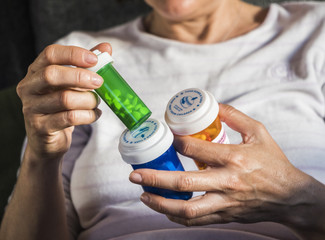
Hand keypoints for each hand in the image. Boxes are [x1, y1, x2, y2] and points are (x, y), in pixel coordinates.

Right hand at [17, 43, 110, 161]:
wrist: (47, 140)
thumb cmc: (61, 107)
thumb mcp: (72, 84)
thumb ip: (87, 65)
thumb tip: (107, 47)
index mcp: (36, 71)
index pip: (50, 54)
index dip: (74, 54)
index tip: (94, 59)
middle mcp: (29, 87)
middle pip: (52, 74)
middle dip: (80, 76)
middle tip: (99, 82)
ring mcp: (32, 108)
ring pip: (64, 99)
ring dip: (88, 100)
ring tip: (96, 102)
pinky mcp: (41, 127)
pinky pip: (70, 118)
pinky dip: (89, 115)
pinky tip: (95, 114)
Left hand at [129, 104, 318, 229]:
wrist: (290, 196)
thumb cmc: (274, 163)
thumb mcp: (259, 133)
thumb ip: (235, 116)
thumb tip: (214, 105)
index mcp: (235, 158)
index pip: (196, 149)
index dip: (176, 142)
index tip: (166, 137)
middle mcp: (227, 182)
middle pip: (185, 182)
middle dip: (155, 179)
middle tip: (135, 174)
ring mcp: (225, 202)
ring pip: (187, 208)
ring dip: (161, 203)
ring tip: (144, 195)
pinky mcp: (225, 214)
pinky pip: (196, 220)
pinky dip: (177, 216)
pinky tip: (164, 208)